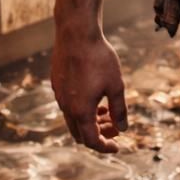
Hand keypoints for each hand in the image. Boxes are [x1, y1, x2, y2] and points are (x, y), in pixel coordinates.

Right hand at [50, 25, 128, 152]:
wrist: (76, 33)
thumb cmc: (98, 58)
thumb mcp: (116, 85)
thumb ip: (119, 110)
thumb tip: (122, 128)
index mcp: (81, 111)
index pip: (92, 141)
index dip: (105, 147)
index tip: (117, 146)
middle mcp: (66, 107)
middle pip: (80, 133)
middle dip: (99, 134)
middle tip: (115, 126)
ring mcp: (59, 95)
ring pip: (73, 118)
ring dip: (90, 120)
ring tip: (106, 110)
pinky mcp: (57, 83)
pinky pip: (68, 104)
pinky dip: (82, 108)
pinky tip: (94, 95)